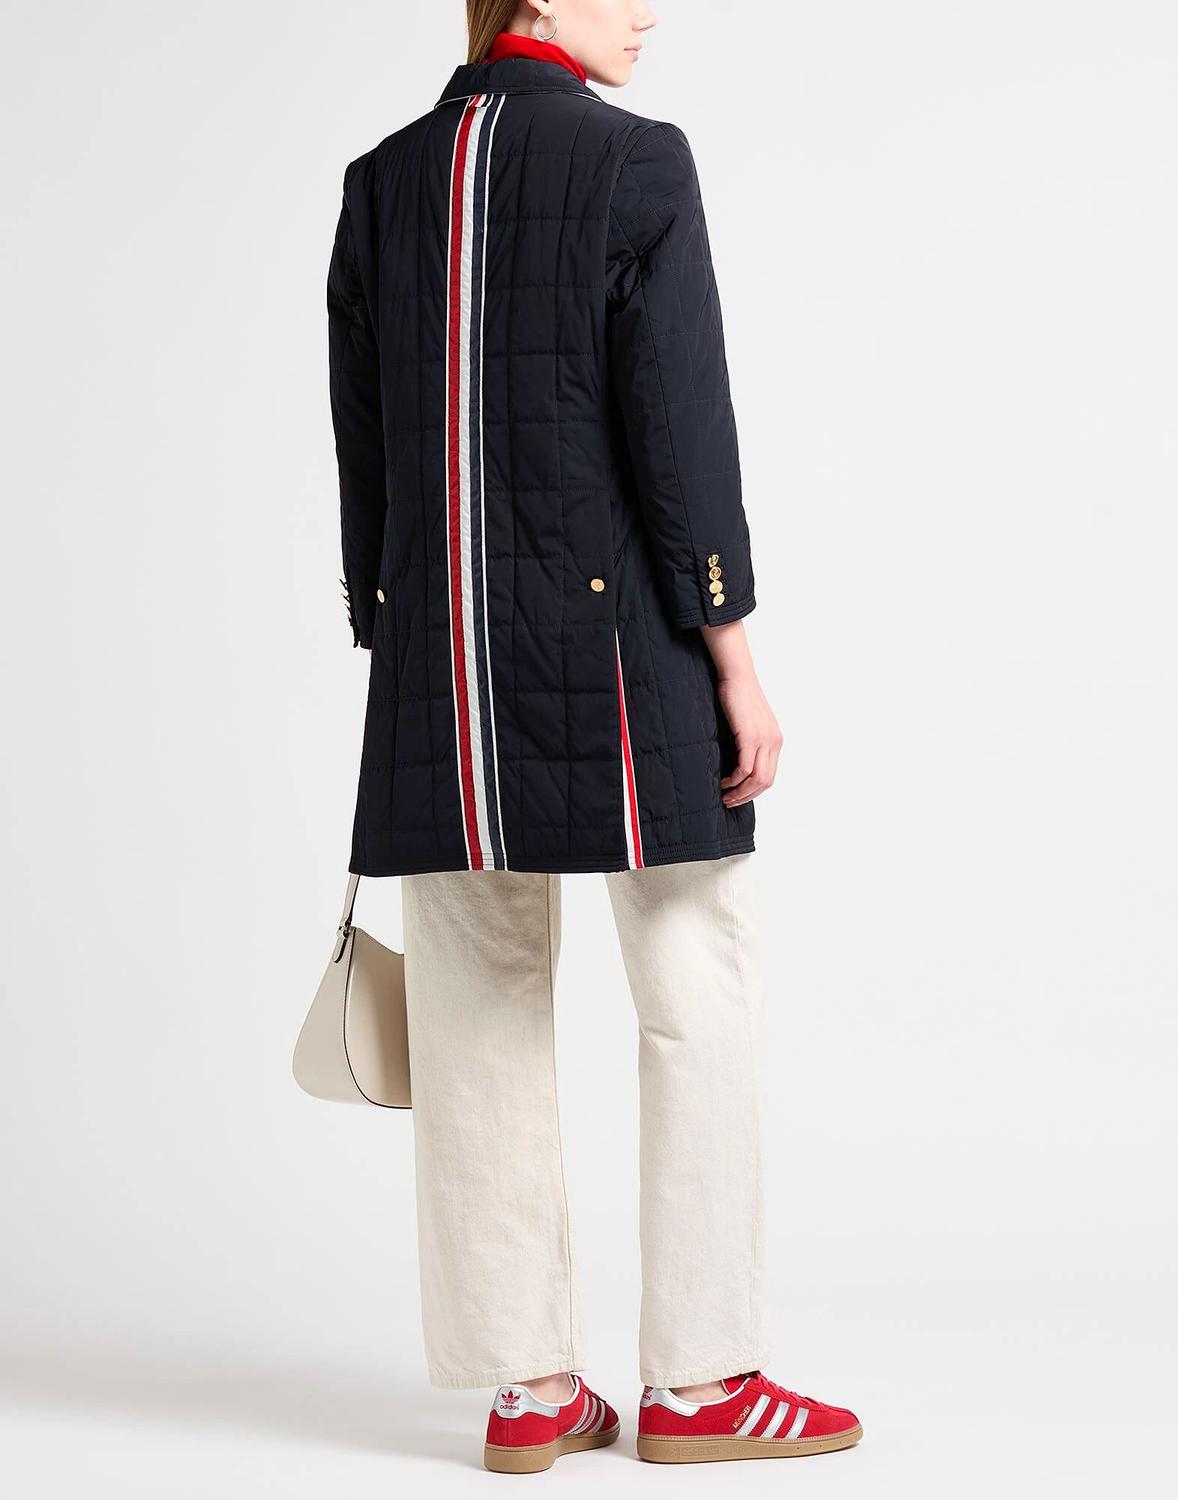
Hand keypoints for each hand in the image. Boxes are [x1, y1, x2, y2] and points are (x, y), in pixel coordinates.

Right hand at [717, 671, 782, 806]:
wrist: (737, 676)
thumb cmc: (737, 696)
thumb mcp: (748, 723)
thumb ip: (747, 742)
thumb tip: (735, 762)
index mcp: (775, 740)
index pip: (770, 775)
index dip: (754, 791)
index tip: (738, 796)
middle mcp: (774, 742)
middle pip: (766, 782)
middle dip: (746, 796)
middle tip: (729, 802)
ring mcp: (764, 740)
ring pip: (757, 779)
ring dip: (740, 792)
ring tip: (725, 795)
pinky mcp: (751, 737)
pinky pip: (745, 768)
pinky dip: (734, 779)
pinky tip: (724, 781)